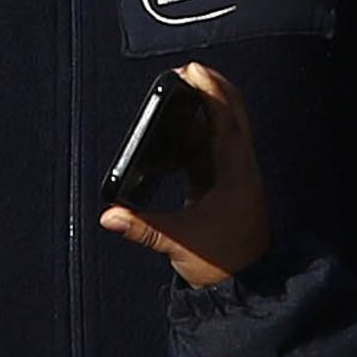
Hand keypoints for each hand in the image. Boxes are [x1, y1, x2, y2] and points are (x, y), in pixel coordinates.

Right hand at [97, 64, 267, 287]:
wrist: (246, 286)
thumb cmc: (224, 264)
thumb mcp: (180, 244)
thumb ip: (143, 228)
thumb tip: (110, 214)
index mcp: (235, 175)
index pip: (225, 122)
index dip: (210, 92)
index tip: (192, 70)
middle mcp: (239, 169)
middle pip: (231, 115)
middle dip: (210, 89)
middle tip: (185, 71)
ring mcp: (234, 175)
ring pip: (223, 128)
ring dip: (202, 109)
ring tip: (176, 96)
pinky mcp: (224, 184)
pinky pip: (212, 146)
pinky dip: (196, 133)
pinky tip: (175, 135)